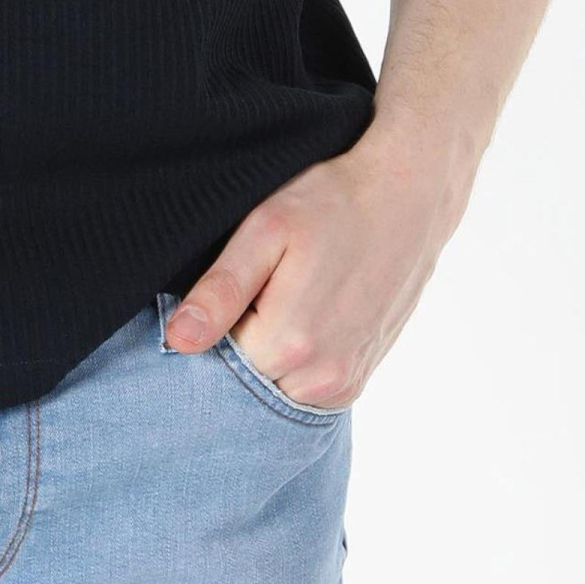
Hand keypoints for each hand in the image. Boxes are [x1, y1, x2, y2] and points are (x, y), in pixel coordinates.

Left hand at [164, 128, 467, 410]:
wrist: (406, 196)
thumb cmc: (333, 201)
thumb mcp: (266, 230)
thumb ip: (221, 290)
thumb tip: (178, 341)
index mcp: (289, 343)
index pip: (214, 359)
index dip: (215, 321)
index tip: (237, 283)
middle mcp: (322, 378)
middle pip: (246, 379)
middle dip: (240, 340)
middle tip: (263, 283)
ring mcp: (346, 382)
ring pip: (276, 385)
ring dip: (270, 351)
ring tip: (289, 292)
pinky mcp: (360, 377)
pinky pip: (307, 387)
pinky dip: (298, 359)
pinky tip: (308, 311)